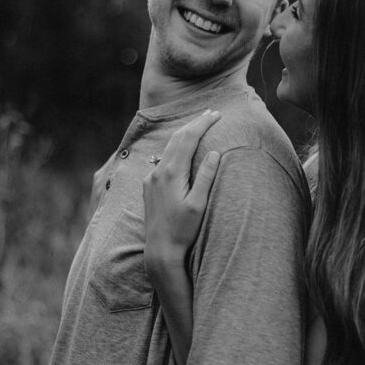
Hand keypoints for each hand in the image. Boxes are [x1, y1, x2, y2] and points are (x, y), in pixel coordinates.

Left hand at [143, 108, 220, 276]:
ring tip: (198, 128)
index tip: (216, 114)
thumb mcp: (199, 205)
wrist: (160, 250)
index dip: (202, 124)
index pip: (188, 139)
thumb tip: (214, 153)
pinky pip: (161, 161)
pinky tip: (180, 151)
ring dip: (183, 136)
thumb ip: (205, 177)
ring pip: (167, 148)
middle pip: (176, 139)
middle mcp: (157, 172)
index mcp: (172, 173)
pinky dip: (174, 150)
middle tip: (210, 113)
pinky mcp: (148, 187)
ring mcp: (150, 179)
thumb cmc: (183, 230)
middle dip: (193, 124)